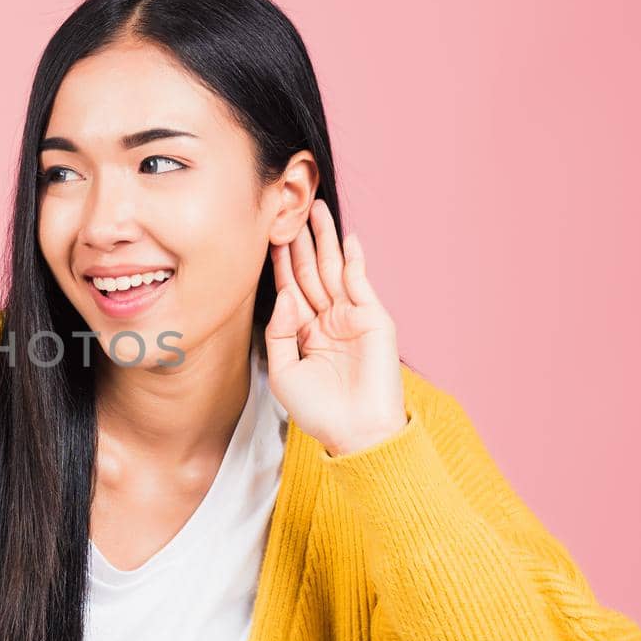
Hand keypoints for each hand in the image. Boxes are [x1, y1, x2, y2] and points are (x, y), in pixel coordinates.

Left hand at [265, 199, 408, 456]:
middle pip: (311, 271)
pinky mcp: (373, 319)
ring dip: (326, 240)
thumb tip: (284, 295)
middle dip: (302, 241)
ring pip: (334, 269)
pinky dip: (355, 261)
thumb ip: (278, 330)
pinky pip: (361, 283)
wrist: (354, 432)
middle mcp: (326, 320)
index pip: (290, 287)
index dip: (280, 262)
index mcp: (304, 331)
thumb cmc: (317, 409)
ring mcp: (350, 317)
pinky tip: (347, 240)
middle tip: (290, 208)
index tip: (267, 234)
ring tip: (316, 209)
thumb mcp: (283, 370)